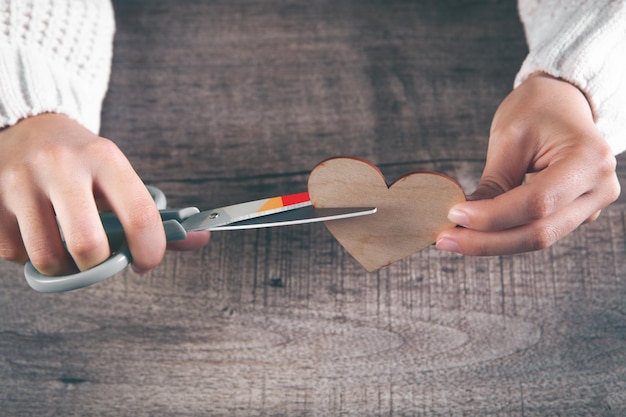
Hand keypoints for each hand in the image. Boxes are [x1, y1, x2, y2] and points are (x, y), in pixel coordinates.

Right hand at [0, 113, 171, 274]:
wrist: (26, 125)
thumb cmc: (82, 161)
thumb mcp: (119, 177)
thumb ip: (156, 215)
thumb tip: (201, 240)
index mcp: (105, 158)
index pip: (139, 217)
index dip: (150, 252)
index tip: (145, 262)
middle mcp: (60, 165)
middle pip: (88, 246)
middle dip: (98, 266)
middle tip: (99, 259)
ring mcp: (18, 180)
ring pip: (46, 258)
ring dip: (61, 266)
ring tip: (65, 246)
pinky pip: (11, 254)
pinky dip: (27, 257)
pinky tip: (34, 234)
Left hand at [436, 73, 619, 254]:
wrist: (563, 100)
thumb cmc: (537, 109)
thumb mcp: (510, 138)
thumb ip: (493, 183)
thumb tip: (463, 219)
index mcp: (588, 160)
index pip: (537, 203)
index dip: (492, 216)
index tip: (454, 214)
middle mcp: (599, 188)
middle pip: (540, 231)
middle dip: (487, 240)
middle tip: (446, 239)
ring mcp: (592, 204)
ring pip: (538, 238)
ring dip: (493, 242)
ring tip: (455, 238)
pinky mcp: (577, 213)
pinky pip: (538, 231)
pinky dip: (505, 234)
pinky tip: (475, 232)